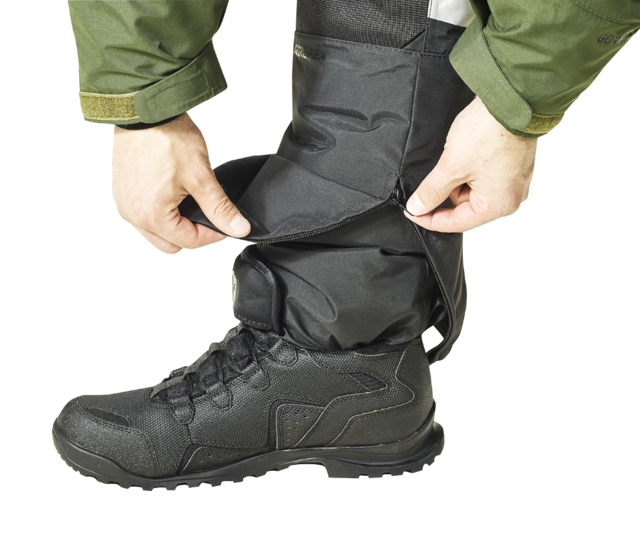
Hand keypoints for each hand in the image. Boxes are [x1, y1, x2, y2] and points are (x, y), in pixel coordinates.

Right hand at [110, 113, 250, 253]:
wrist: (143, 108)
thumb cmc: (168, 137)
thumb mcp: (201, 176)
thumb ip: (220, 208)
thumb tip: (238, 228)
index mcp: (151, 215)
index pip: (190, 242)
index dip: (213, 235)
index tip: (225, 224)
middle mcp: (132, 214)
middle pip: (170, 244)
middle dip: (192, 234)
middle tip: (208, 213)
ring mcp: (123, 204)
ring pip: (156, 233)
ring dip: (175, 224)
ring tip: (189, 200)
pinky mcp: (120, 192)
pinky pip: (143, 215)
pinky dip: (160, 212)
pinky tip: (172, 194)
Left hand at [404, 96, 538, 232]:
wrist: (512, 99)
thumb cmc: (488, 132)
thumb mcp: (451, 166)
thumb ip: (432, 191)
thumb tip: (417, 208)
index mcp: (499, 206)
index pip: (457, 223)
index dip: (430, 219)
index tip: (412, 212)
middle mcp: (511, 199)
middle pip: (466, 208)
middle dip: (447, 193)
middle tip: (438, 173)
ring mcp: (515, 182)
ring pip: (474, 191)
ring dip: (458, 179)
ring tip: (458, 155)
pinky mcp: (514, 167)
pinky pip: (485, 177)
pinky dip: (470, 170)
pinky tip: (466, 152)